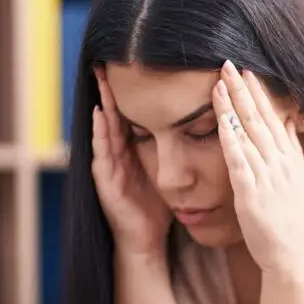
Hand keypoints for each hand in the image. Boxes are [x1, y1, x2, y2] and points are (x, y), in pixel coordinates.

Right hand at [91, 67, 172, 256]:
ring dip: (103, 106)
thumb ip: (177, 152)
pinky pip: (101, 153)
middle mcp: (119, 156)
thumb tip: (205, 130)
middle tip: (109, 62)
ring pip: (105, 130)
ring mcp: (109, 168)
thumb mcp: (168, 174)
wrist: (146, 240)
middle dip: (111, 91)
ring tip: (102, 82)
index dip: (132, 93)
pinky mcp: (104, 182)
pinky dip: (99, 134)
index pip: (132, 116)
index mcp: (134, 152)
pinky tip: (99, 116)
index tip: (133, 66)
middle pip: (115, 117)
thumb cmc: (157, 207)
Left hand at [214, 60, 303, 271]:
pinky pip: (239, 159)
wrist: (293, 254)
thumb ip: (291, 150)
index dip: (259, 94)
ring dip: (233, 105)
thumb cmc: (290, 221)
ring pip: (247, 133)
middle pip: (259, 119)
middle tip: (229, 64)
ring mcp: (266, 176)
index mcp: (290, 160)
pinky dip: (230, 138)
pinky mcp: (251, 192)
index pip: (273, 118)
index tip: (247, 72)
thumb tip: (288, 121)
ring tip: (220, 81)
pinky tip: (220, 119)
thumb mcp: (297, 180)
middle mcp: (280, 163)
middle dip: (243, 90)